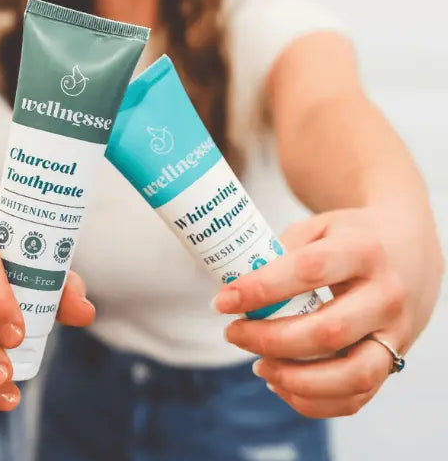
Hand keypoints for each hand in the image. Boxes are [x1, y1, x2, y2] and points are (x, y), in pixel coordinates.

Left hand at [214, 206, 443, 417]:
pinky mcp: (392, 361)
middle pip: (327, 332)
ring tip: (258, 365)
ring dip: (294, 378)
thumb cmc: (348, 239)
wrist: (407, 253)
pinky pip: (355, 397)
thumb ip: (279, 253)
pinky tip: (281, 382)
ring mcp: (394, 333)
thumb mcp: (318, 228)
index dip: (260, 289)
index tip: (222, 301)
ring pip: (350, 375)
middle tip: (233, 333)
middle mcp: (386, 296)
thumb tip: (234, 288)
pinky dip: (313, 401)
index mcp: (362, 251)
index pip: (308, 271)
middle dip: (269, 339)